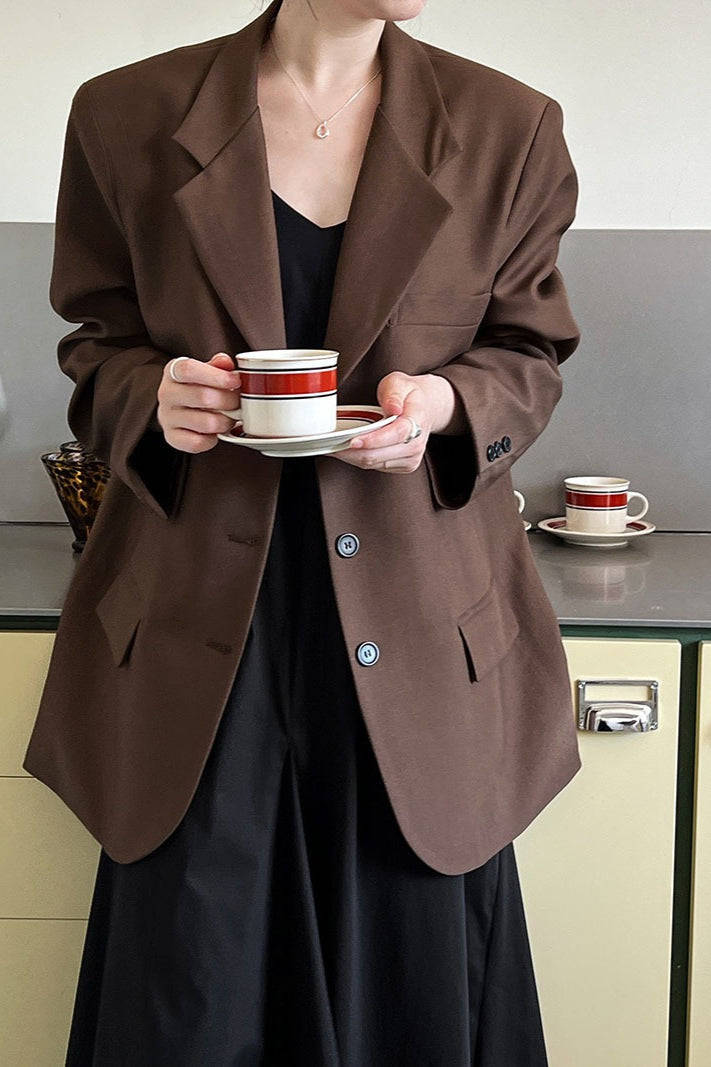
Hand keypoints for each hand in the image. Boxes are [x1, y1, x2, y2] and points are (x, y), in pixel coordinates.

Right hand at [156, 353, 240, 452]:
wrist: (178, 409)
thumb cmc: (197, 387)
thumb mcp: (207, 370)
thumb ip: (218, 365)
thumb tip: (225, 362)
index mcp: (173, 371)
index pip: (189, 370)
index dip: (216, 376)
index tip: (235, 381)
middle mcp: (166, 394)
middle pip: (203, 397)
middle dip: (229, 401)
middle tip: (239, 402)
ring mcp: (167, 417)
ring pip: (205, 423)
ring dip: (225, 422)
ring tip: (229, 418)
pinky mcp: (172, 438)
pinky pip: (198, 442)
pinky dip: (213, 440)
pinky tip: (215, 432)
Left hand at [334, 371, 461, 472]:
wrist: (426, 408)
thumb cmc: (408, 395)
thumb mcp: (399, 382)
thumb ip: (393, 393)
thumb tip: (392, 408)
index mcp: (417, 421)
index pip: (395, 435)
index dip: (371, 440)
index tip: (351, 441)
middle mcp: (416, 444)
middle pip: (379, 455)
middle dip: (352, 451)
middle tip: (331, 443)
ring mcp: (411, 458)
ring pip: (374, 464)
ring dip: (352, 456)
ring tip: (336, 445)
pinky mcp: (404, 466)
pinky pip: (376, 467)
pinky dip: (359, 459)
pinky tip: (349, 449)